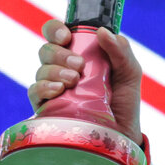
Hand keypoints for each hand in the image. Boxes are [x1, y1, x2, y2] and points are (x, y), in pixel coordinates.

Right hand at [30, 20, 143, 142]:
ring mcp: (52, 88)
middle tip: (79, 65)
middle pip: (46, 50)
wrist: (121, 134)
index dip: (55, 30)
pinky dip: (44, 87)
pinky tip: (58, 90)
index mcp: (78, 54)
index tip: (66, 36)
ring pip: (41, 70)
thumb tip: (102, 31)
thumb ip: (121, 51)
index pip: (57, 34)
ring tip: (74, 80)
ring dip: (56, 70)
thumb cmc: (124, 103)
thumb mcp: (129, 74)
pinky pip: (34, 91)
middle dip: (60, 53)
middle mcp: (62, 69)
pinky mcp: (46, 107)